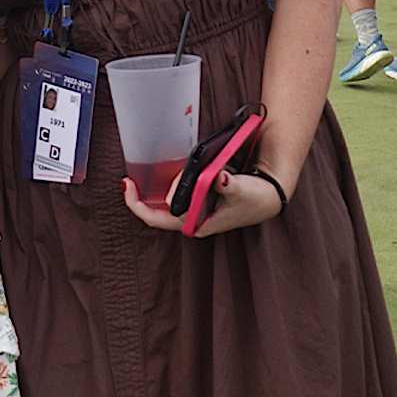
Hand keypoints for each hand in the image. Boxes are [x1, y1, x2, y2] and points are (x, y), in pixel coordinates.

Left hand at [121, 169, 282, 237]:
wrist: (268, 197)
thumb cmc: (254, 197)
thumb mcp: (241, 189)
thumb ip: (228, 185)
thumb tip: (218, 178)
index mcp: (197, 222)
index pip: (159, 219)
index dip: (139, 206)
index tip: (128, 187)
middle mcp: (192, 220)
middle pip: (156, 211)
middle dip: (142, 196)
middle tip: (130, 179)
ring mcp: (194, 212)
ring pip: (164, 203)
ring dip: (152, 191)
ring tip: (143, 178)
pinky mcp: (197, 202)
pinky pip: (174, 195)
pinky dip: (166, 185)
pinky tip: (162, 174)